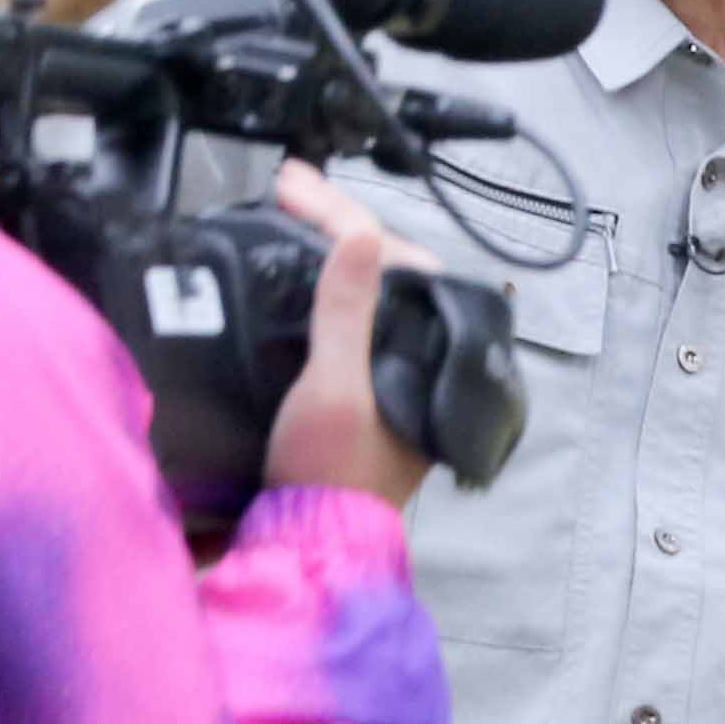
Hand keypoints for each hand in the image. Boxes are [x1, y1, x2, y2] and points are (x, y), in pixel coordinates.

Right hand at [256, 164, 430, 514]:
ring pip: (372, 290)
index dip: (342, 215)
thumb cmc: (330, 473)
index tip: (293, 184)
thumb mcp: (335, 387)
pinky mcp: (366, 387)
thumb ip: (348, 312)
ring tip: (294, 215)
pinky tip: (300, 273)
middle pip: (388, 268)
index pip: (397, 259)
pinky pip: (354, 318)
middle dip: (340, 223)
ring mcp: (396, 372)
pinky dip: (326, 288)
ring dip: (334, 250)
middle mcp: (426, 358)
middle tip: (290, 188)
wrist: (309, 538)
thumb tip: (362, 234)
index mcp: (434, 353)